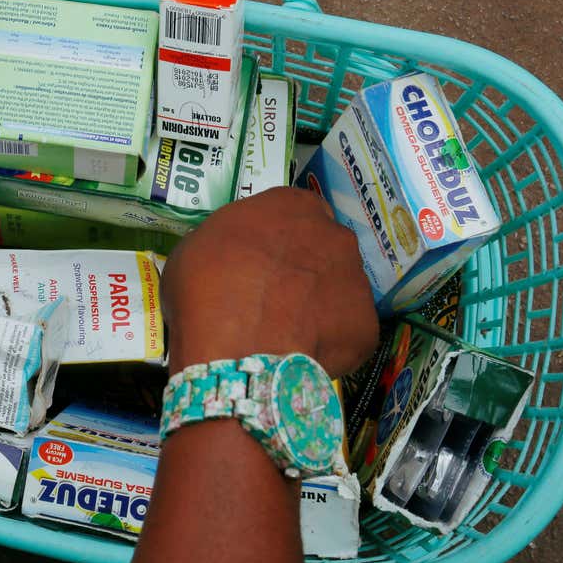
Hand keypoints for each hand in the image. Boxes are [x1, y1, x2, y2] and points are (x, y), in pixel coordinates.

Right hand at [161, 187, 378, 377]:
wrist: (234, 348)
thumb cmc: (205, 288)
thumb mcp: (197, 248)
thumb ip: (228, 243)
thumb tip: (233, 261)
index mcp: (293, 205)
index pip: (295, 214)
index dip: (280, 240)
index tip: (263, 262)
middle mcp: (334, 234)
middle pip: (325, 249)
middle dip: (305, 271)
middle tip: (276, 299)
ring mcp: (356, 280)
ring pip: (340, 291)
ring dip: (320, 306)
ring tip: (289, 334)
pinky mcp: (366, 327)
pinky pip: (348, 334)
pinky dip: (330, 345)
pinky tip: (303, 356)